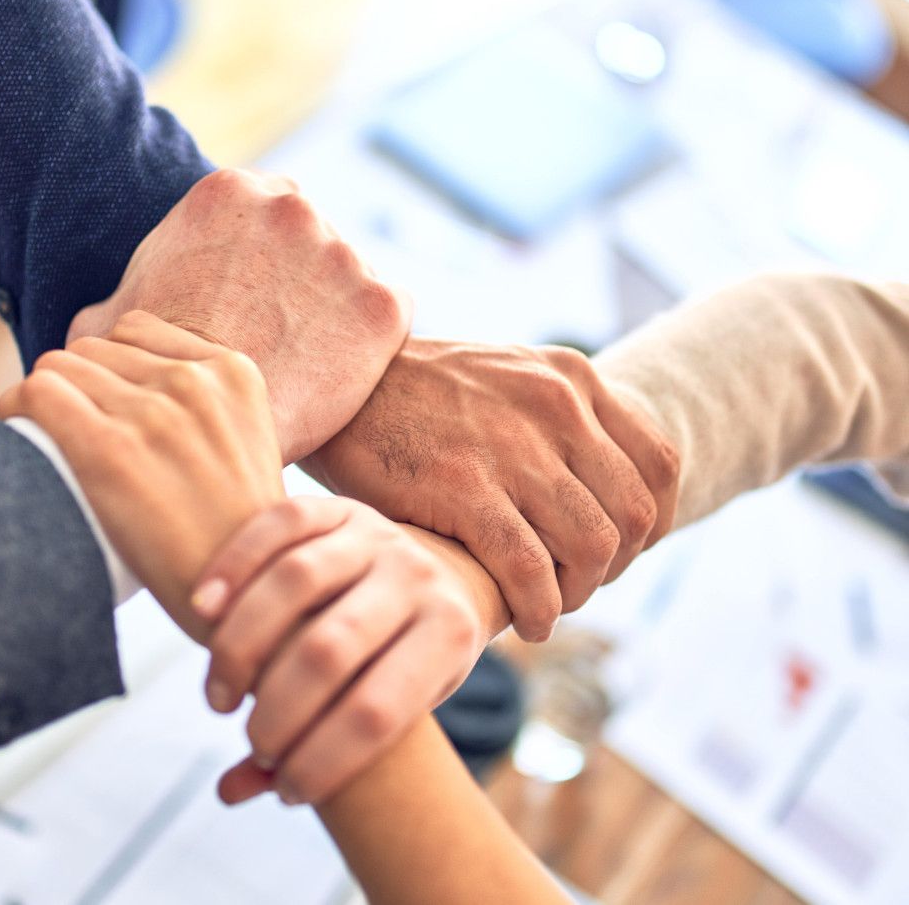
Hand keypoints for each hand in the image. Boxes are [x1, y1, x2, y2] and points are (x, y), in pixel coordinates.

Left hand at [0, 311, 284, 639]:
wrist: (242, 597)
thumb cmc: (237, 534)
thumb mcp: (249, 442)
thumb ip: (205, 403)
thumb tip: (130, 387)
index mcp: (235, 373)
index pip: (138, 330)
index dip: (113, 369)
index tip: (108, 408)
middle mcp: (195, 382)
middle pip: (94, 349)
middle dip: (78, 387)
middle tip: (76, 435)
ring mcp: (153, 413)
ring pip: (58, 366)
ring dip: (46, 400)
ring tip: (51, 443)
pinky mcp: (108, 449)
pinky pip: (35, 394)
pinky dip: (16, 411)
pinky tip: (24, 440)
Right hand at [67, 169, 412, 462]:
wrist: (203, 430)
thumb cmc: (149, 377)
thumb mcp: (107, 324)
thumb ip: (121, 298)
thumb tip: (102, 317)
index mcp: (227, 192)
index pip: (262, 214)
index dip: (258, 262)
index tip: (252, 300)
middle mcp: (292, 206)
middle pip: (311, 237)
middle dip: (300, 278)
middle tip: (280, 332)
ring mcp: (344, 253)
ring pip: (351, 276)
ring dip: (337, 309)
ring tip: (306, 360)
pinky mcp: (383, 304)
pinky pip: (389, 316)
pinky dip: (373, 342)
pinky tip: (339, 372)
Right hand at [191, 496, 483, 805]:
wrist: (443, 574)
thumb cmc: (409, 659)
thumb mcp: (398, 706)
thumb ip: (322, 747)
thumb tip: (231, 791)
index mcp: (450, 634)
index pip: (378, 711)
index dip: (324, 761)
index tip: (289, 789)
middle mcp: (419, 577)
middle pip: (329, 649)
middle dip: (278, 711)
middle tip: (252, 739)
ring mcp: (378, 534)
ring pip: (296, 581)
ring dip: (241, 646)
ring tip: (220, 697)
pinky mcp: (340, 506)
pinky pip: (279, 524)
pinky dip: (233, 565)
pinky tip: (201, 610)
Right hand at [301, 339, 679, 641]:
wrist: (338, 380)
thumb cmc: (418, 394)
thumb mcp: (506, 378)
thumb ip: (556, 419)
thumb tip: (598, 488)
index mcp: (572, 379)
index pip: (659, 464)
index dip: (653, 522)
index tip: (620, 551)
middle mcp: (556, 406)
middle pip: (633, 513)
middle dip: (615, 566)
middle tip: (576, 583)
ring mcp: (512, 446)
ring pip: (592, 547)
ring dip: (578, 593)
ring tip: (549, 604)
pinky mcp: (463, 486)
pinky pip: (530, 570)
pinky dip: (539, 609)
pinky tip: (523, 620)